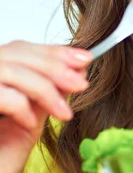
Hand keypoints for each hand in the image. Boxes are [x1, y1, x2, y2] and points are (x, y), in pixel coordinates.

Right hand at [0, 40, 91, 172]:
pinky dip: (22, 106)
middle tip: (81, 84)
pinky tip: (31, 123)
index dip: (54, 52)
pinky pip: (1, 94)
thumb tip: (76, 72)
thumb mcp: (29, 122)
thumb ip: (46, 95)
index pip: (21, 49)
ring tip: (64, 113)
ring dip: (46, 90)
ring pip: (11, 70)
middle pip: (16, 53)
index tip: (84, 59)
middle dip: (55, 67)